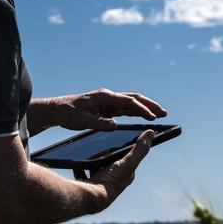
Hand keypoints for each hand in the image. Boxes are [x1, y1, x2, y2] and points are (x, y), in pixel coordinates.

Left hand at [32, 89, 166, 132]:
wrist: (58, 109)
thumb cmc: (68, 113)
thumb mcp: (81, 120)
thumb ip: (98, 123)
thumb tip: (114, 126)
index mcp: (104, 97)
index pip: (127, 102)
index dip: (141, 109)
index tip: (152, 117)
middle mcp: (109, 97)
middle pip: (134, 99)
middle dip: (150, 105)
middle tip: (164, 113)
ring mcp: (109, 102)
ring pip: (132, 103)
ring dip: (146, 108)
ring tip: (160, 115)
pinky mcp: (108, 108)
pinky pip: (126, 109)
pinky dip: (137, 112)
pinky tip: (145, 117)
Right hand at [79, 130, 154, 212]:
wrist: (90, 197)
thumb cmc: (111, 181)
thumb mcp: (128, 162)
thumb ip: (139, 149)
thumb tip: (151, 133)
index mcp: (125, 175)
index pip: (127, 159)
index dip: (124, 150)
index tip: (120, 139)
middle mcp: (114, 181)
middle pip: (111, 163)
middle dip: (106, 155)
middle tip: (101, 145)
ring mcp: (100, 183)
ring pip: (97, 168)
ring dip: (93, 160)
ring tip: (89, 152)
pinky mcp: (87, 185)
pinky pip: (83, 173)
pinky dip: (80, 168)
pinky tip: (78, 162)